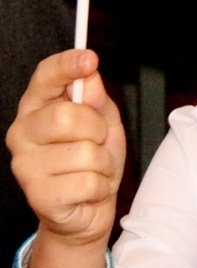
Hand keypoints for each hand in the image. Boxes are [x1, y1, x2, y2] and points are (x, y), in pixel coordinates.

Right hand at [7, 50, 125, 248]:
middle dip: (98, 129)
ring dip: (103, 163)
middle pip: (68, 116)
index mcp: (37, 109)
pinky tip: (88, 189)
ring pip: (85, 152)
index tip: (88, 58)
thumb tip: (89, 77)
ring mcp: (25, 166)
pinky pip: (88, 181)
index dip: (66, 66)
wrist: (88, 208)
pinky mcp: (38, 195)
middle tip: (98, 143)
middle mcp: (21, 133)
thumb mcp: (104, 123)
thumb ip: (97, 100)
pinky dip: (100, 186)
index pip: (45, 78)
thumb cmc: (93, 161)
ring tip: (93, 170)